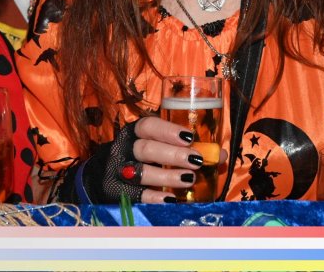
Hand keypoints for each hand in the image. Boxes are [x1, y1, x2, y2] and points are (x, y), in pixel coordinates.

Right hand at [82, 116, 225, 203]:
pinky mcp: (114, 192)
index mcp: (135, 132)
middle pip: (146, 149)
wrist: (103, 176)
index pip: (148, 125)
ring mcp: (117, 171)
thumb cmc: (140, 159)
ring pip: (140, 172)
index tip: (189, 138)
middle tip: (196, 161)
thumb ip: (188, 149)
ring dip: (166, 176)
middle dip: (172, 155)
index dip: (168, 130)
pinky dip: (153, 197)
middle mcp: (123, 149)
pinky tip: (170, 199)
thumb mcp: (159, 148)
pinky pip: (135, 195)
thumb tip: (220, 154)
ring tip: (188, 180)